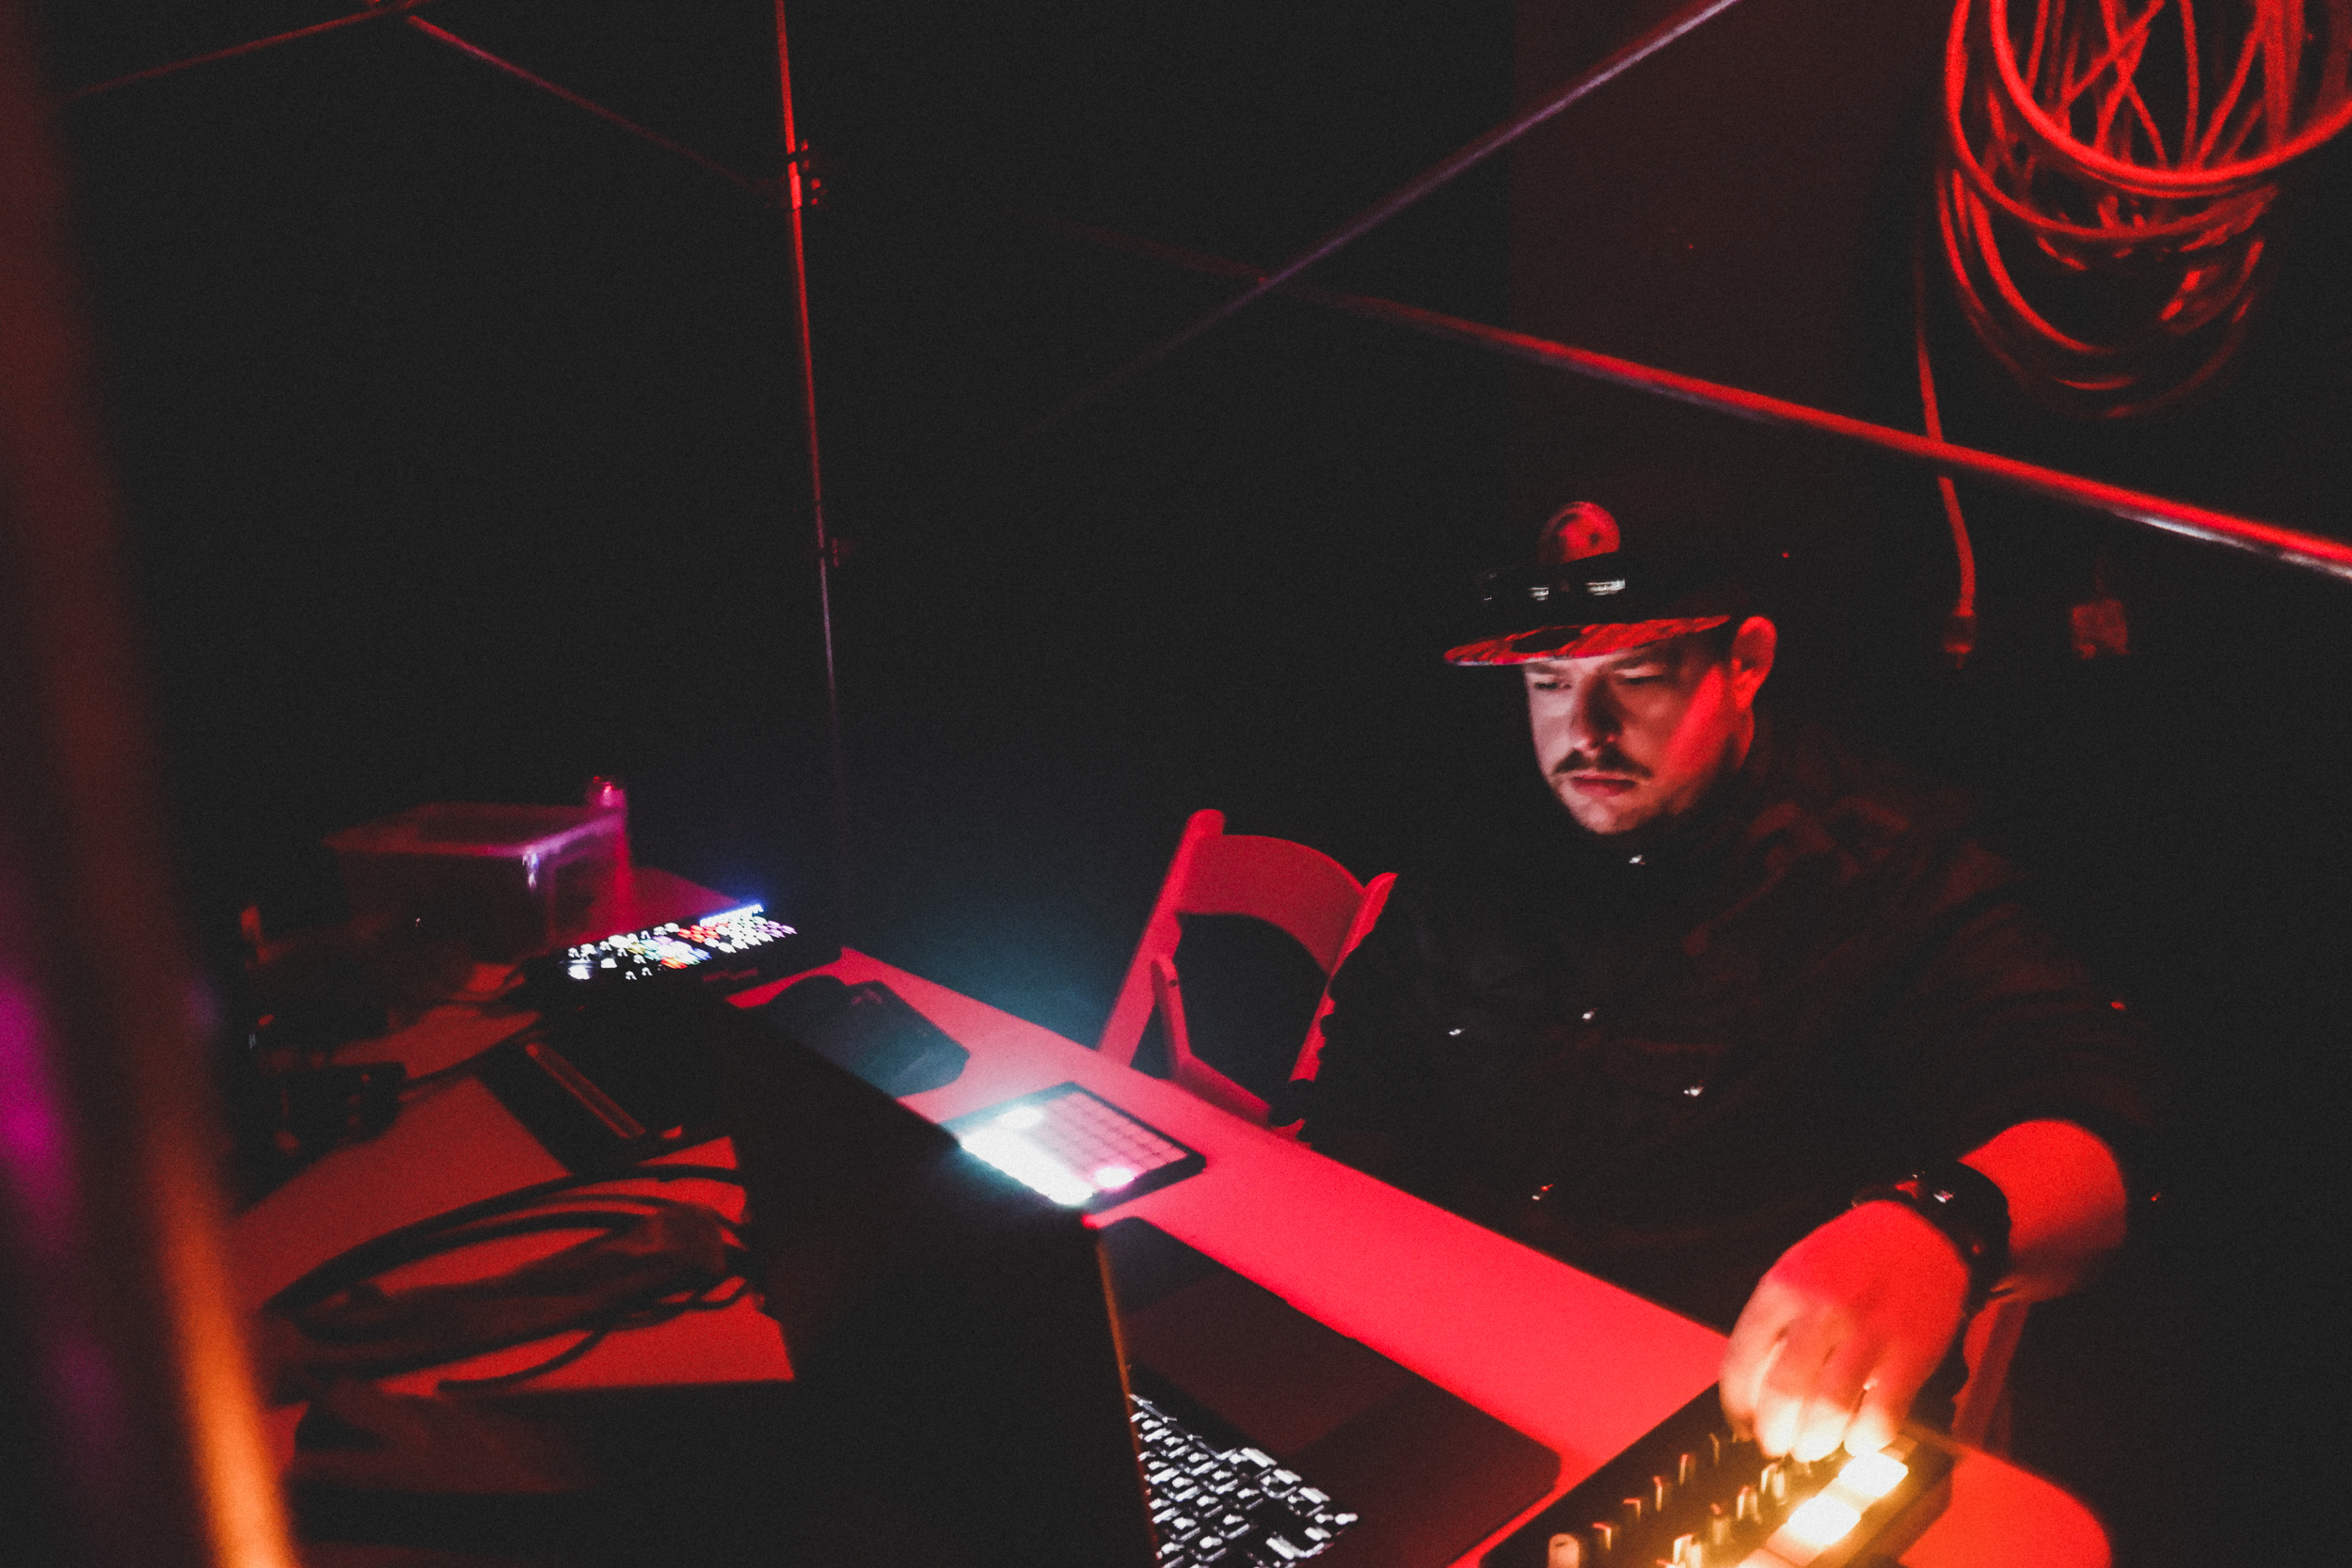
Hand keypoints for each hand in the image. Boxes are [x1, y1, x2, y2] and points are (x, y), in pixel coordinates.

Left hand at [1719, 1202, 1966, 1460]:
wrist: (1919, 1233)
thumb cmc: (1850, 1257)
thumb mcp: (1796, 1271)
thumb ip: (1774, 1323)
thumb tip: (1752, 1388)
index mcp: (1782, 1289)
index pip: (1741, 1358)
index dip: (1736, 1404)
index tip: (1740, 1423)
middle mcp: (1820, 1310)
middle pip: (1782, 1392)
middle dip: (1773, 1432)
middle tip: (1776, 1446)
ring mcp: (1867, 1333)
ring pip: (1829, 1410)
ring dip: (1815, 1442)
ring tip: (1812, 1447)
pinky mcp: (1910, 1354)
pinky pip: (1882, 1415)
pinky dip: (1865, 1439)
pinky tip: (1857, 1440)